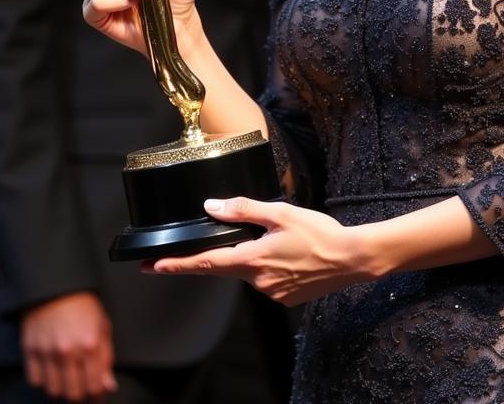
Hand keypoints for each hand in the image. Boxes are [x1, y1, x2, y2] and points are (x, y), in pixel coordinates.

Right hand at [20, 291, 117, 400]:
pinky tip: (51, 370)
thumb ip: (107, 358)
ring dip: (61, 389)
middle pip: (73, 394)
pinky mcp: (30, 351)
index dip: (97, 395)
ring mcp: (47, 352)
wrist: (56, 287)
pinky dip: (43, 380)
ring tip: (66, 378)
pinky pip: (35, 381)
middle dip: (79, 395)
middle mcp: (68, 352)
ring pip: (53, 391)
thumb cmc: (82, 305)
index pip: (94, 386)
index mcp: (90, 345)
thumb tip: (109, 385)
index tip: (97, 395)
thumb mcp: (103, 327)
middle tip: (81, 387)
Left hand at [143, 197, 376, 306]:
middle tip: (213, 248)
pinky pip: (267, 280)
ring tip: (284, 240)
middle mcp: (258, 281)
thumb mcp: (281, 212)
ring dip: (253, 257)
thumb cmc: (320, 233)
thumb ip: (244, 209)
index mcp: (253, 258)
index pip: (205, 263)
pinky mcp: (285, 297)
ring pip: (249, 271)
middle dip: (216, 256)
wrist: (351, 258)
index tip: (152, 266)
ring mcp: (271, 292)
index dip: (176, 265)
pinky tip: (290, 254)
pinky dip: (270, 266)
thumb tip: (213, 206)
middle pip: (226, 266)